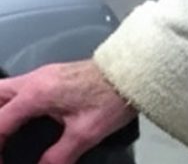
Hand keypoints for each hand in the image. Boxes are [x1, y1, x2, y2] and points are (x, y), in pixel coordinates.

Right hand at [0, 60, 137, 163]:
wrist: (135, 71)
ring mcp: (43, 74)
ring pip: (5, 89)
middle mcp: (35, 80)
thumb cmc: (113, 96)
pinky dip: (13, 104)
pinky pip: (20, 88)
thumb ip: (60, 155)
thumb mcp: (86, 133)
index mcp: (37, 94)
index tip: (4, 160)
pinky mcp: (53, 75)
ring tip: (6, 134)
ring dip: (1, 110)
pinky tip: (22, 119)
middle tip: (2, 143)